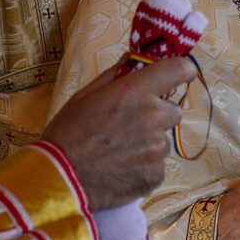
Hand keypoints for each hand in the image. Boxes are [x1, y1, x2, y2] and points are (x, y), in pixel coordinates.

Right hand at [40, 58, 193, 209]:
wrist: (59, 179)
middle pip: (173, 111)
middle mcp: (153, 118)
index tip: (177, 75)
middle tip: (130, 126)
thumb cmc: (66, 133)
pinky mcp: (156, 176)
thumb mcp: (84, 96)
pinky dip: (143, 167)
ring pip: (163, 141)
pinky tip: (120, 170)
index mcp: (135, 92)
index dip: (180, 71)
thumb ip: (114, 75)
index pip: (179, 69)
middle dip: (157, 115)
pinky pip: (157, 166)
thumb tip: (132, 60)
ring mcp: (157, 150)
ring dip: (148, 144)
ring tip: (119, 153)